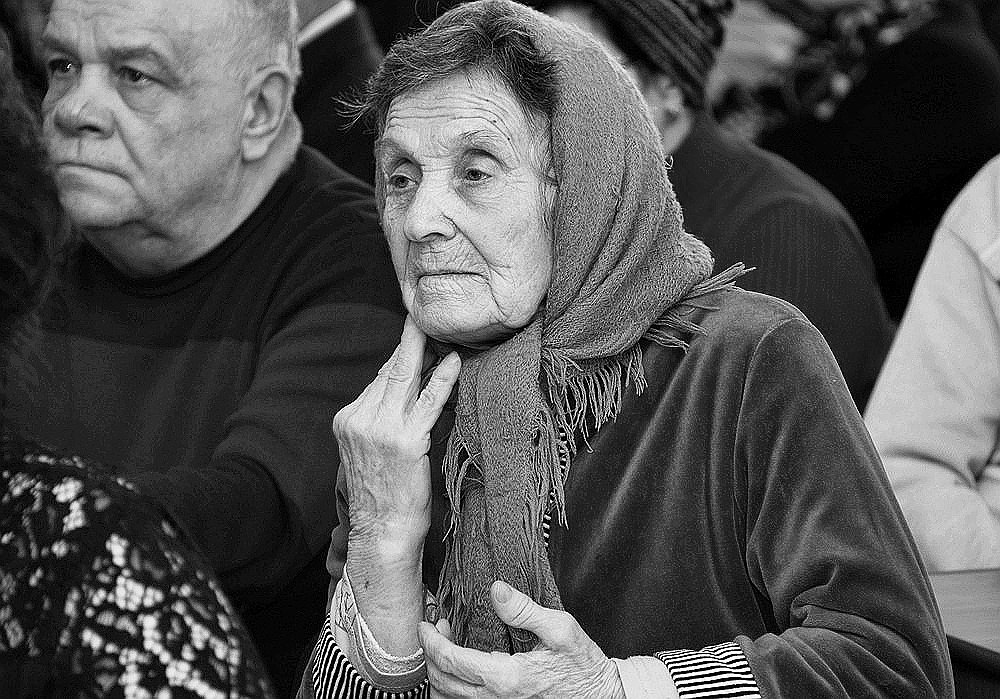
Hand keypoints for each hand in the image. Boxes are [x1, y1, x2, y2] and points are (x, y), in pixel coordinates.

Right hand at [333, 315, 459, 548]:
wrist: (382, 533)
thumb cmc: (383, 497)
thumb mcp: (372, 451)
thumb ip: (383, 420)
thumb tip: (408, 390)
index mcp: (348, 419)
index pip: (378, 378)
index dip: (401, 355)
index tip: (416, 332)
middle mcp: (359, 419)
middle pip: (390, 371)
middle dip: (411, 342)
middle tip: (428, 316)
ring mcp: (380, 429)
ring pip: (405, 378)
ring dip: (425, 350)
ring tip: (442, 328)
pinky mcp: (405, 441)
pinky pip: (428, 402)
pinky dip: (442, 379)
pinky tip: (453, 362)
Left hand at [419, 581, 624, 698]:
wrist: (601, 696)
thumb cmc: (583, 666)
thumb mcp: (560, 629)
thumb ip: (524, 610)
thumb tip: (496, 590)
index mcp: (506, 677)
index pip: (451, 661)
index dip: (431, 642)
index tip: (425, 624)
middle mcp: (497, 698)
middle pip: (442, 682)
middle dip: (431, 655)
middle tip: (436, 628)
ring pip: (450, 698)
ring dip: (440, 673)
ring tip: (446, 646)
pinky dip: (455, 684)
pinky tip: (465, 664)